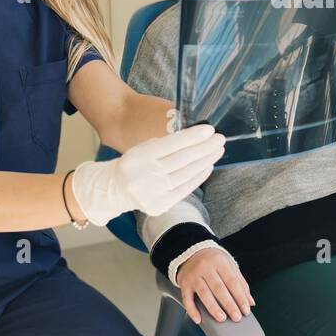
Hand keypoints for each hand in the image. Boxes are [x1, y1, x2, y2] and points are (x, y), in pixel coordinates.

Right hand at [70, 124, 224, 224]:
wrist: (115, 189)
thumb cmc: (135, 164)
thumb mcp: (143, 148)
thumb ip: (166, 145)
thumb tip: (197, 138)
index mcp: (140, 155)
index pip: (172, 144)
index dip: (193, 136)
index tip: (210, 130)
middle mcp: (145, 175)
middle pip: (182, 159)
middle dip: (205, 148)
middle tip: (220, 139)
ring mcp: (153, 192)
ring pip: (186, 174)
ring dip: (205, 161)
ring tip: (217, 151)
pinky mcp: (159, 205)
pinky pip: (185, 189)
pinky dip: (199, 177)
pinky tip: (208, 166)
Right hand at [176, 247, 253, 323]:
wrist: (190, 252)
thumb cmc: (213, 260)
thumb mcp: (229, 265)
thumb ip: (240, 283)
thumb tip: (250, 302)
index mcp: (220, 262)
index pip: (232, 281)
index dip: (240, 297)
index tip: (246, 310)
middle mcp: (206, 267)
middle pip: (219, 288)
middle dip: (229, 304)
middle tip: (236, 317)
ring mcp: (194, 276)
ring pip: (204, 294)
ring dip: (213, 308)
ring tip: (222, 318)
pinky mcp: (184, 284)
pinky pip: (187, 299)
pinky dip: (192, 310)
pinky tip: (199, 319)